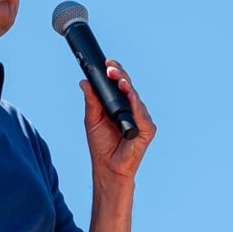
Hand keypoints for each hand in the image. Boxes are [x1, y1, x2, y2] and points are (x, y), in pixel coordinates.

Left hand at [83, 60, 154, 181]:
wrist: (107, 167)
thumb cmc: (102, 145)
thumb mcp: (92, 119)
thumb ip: (91, 101)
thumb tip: (85, 82)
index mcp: (121, 105)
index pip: (120, 84)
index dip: (115, 73)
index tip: (106, 64)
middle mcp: (133, 109)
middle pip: (129, 87)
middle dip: (120, 76)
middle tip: (110, 69)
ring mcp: (141, 118)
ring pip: (135, 98)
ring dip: (127, 88)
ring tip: (119, 80)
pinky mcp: (147, 129)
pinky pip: (141, 114)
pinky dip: (135, 105)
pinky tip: (130, 96)